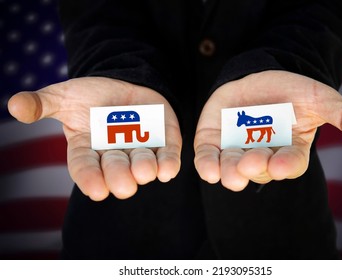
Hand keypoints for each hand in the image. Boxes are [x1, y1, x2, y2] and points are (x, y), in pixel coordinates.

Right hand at [8, 77, 181, 200]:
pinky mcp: (163, 140)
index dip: (90, 178)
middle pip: (116, 170)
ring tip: (144, 173)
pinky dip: (169, 162)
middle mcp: (114, 153)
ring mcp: (140, 148)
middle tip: (123, 187)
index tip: (96, 190)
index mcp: (88, 148)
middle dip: (119, 177)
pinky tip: (169, 170)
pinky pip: (167, 154)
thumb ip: (42, 103)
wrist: (125, 83)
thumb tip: (15, 105)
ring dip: (144, 170)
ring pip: (142, 164)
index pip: (85, 167)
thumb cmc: (92, 95)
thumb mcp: (64, 96)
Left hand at [194, 70, 341, 190]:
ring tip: (231, 172)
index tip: (281, 165)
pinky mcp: (213, 143)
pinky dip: (207, 166)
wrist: (257, 77)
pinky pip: (208, 159)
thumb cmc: (291, 90)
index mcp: (288, 150)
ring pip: (233, 169)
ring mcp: (236, 151)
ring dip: (231, 173)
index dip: (286, 165)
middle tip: (251, 163)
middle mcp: (262, 156)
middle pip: (259, 169)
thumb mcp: (319, 98)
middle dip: (255, 167)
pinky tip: (208, 170)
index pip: (289, 163)